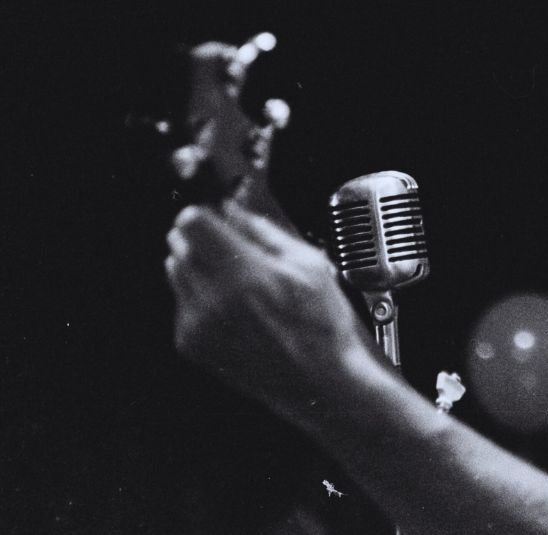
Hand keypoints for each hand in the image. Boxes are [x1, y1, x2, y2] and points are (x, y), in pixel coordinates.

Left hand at [165, 201, 371, 414]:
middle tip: (226, 245)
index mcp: (243, 272)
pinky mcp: (192, 344)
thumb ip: (266, 233)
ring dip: (195, 265)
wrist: (319, 384)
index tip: (217, 216)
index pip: (192, 222)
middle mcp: (213, 298)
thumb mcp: (310, 266)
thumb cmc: (321, 329)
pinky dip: (198, 296)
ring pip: (175, 273)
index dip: (205, 213)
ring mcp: (198, 323)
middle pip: (178, 245)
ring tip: (232, 277)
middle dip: (200, 238)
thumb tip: (238, 213)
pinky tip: (231, 306)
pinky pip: (182, 304)